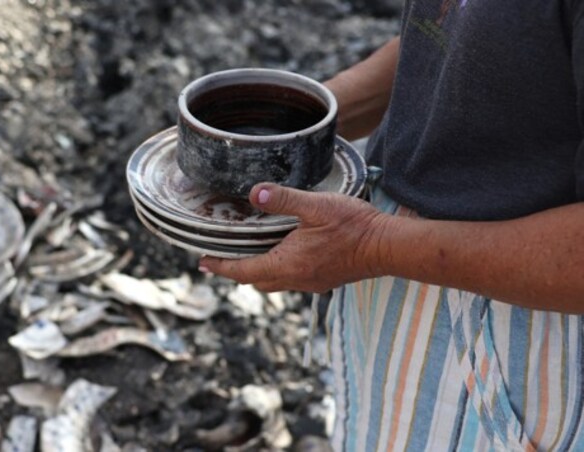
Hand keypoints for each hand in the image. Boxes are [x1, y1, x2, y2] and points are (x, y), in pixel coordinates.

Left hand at [199, 183, 392, 292]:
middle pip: (256, 280)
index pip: (243, 271)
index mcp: (288, 264)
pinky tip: (284, 251)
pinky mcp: (325, 279)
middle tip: (222, 256)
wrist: (389, 247)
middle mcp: (297, 279)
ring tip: (249, 253)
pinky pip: (292, 279)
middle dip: (237, 271)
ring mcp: (312, 282)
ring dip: (258, 271)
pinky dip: (279, 269)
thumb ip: (284, 199)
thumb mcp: (316, 206)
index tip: (203, 263)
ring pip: (274, 282)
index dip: (221, 267)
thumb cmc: (354, 227)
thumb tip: (255, 193)